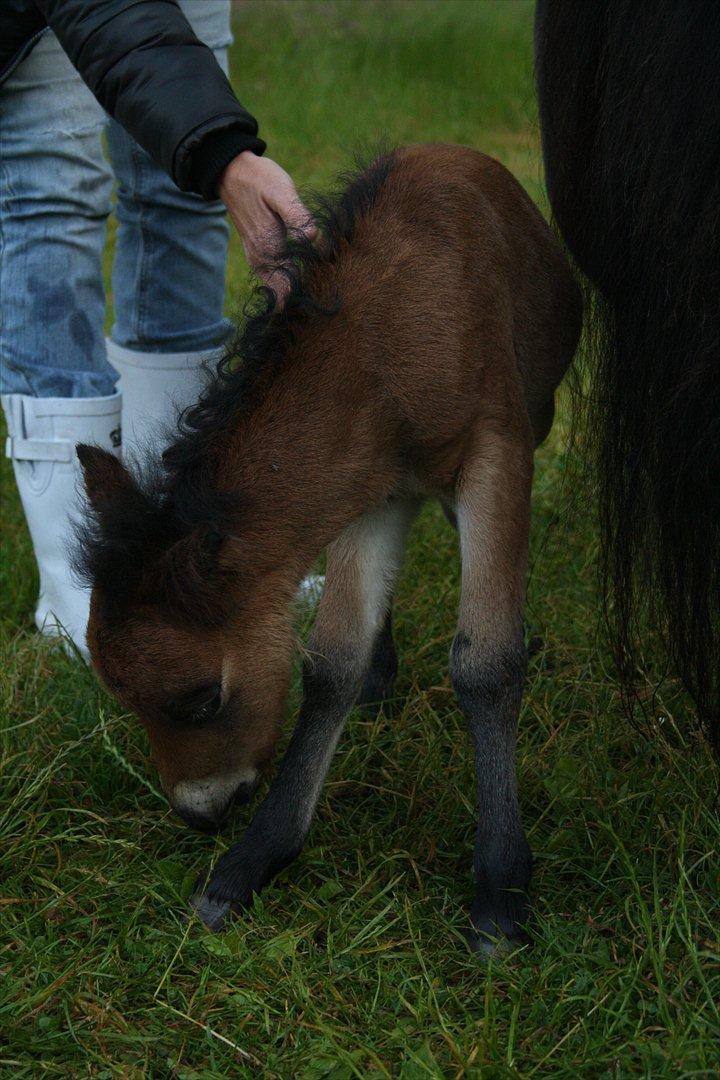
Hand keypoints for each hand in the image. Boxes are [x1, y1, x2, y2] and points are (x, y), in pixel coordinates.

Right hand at [218, 152, 314, 302]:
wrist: (233, 173)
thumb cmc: (260, 180)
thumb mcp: (281, 191)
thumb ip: (297, 215)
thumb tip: (313, 236)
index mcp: (269, 249)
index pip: (289, 288)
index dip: (307, 291)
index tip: (325, 287)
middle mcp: (261, 260)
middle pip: (285, 295)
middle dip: (304, 295)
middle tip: (327, 291)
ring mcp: (258, 260)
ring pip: (279, 290)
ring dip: (297, 290)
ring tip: (319, 285)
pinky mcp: (259, 256)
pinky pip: (275, 280)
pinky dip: (289, 281)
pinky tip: (305, 274)